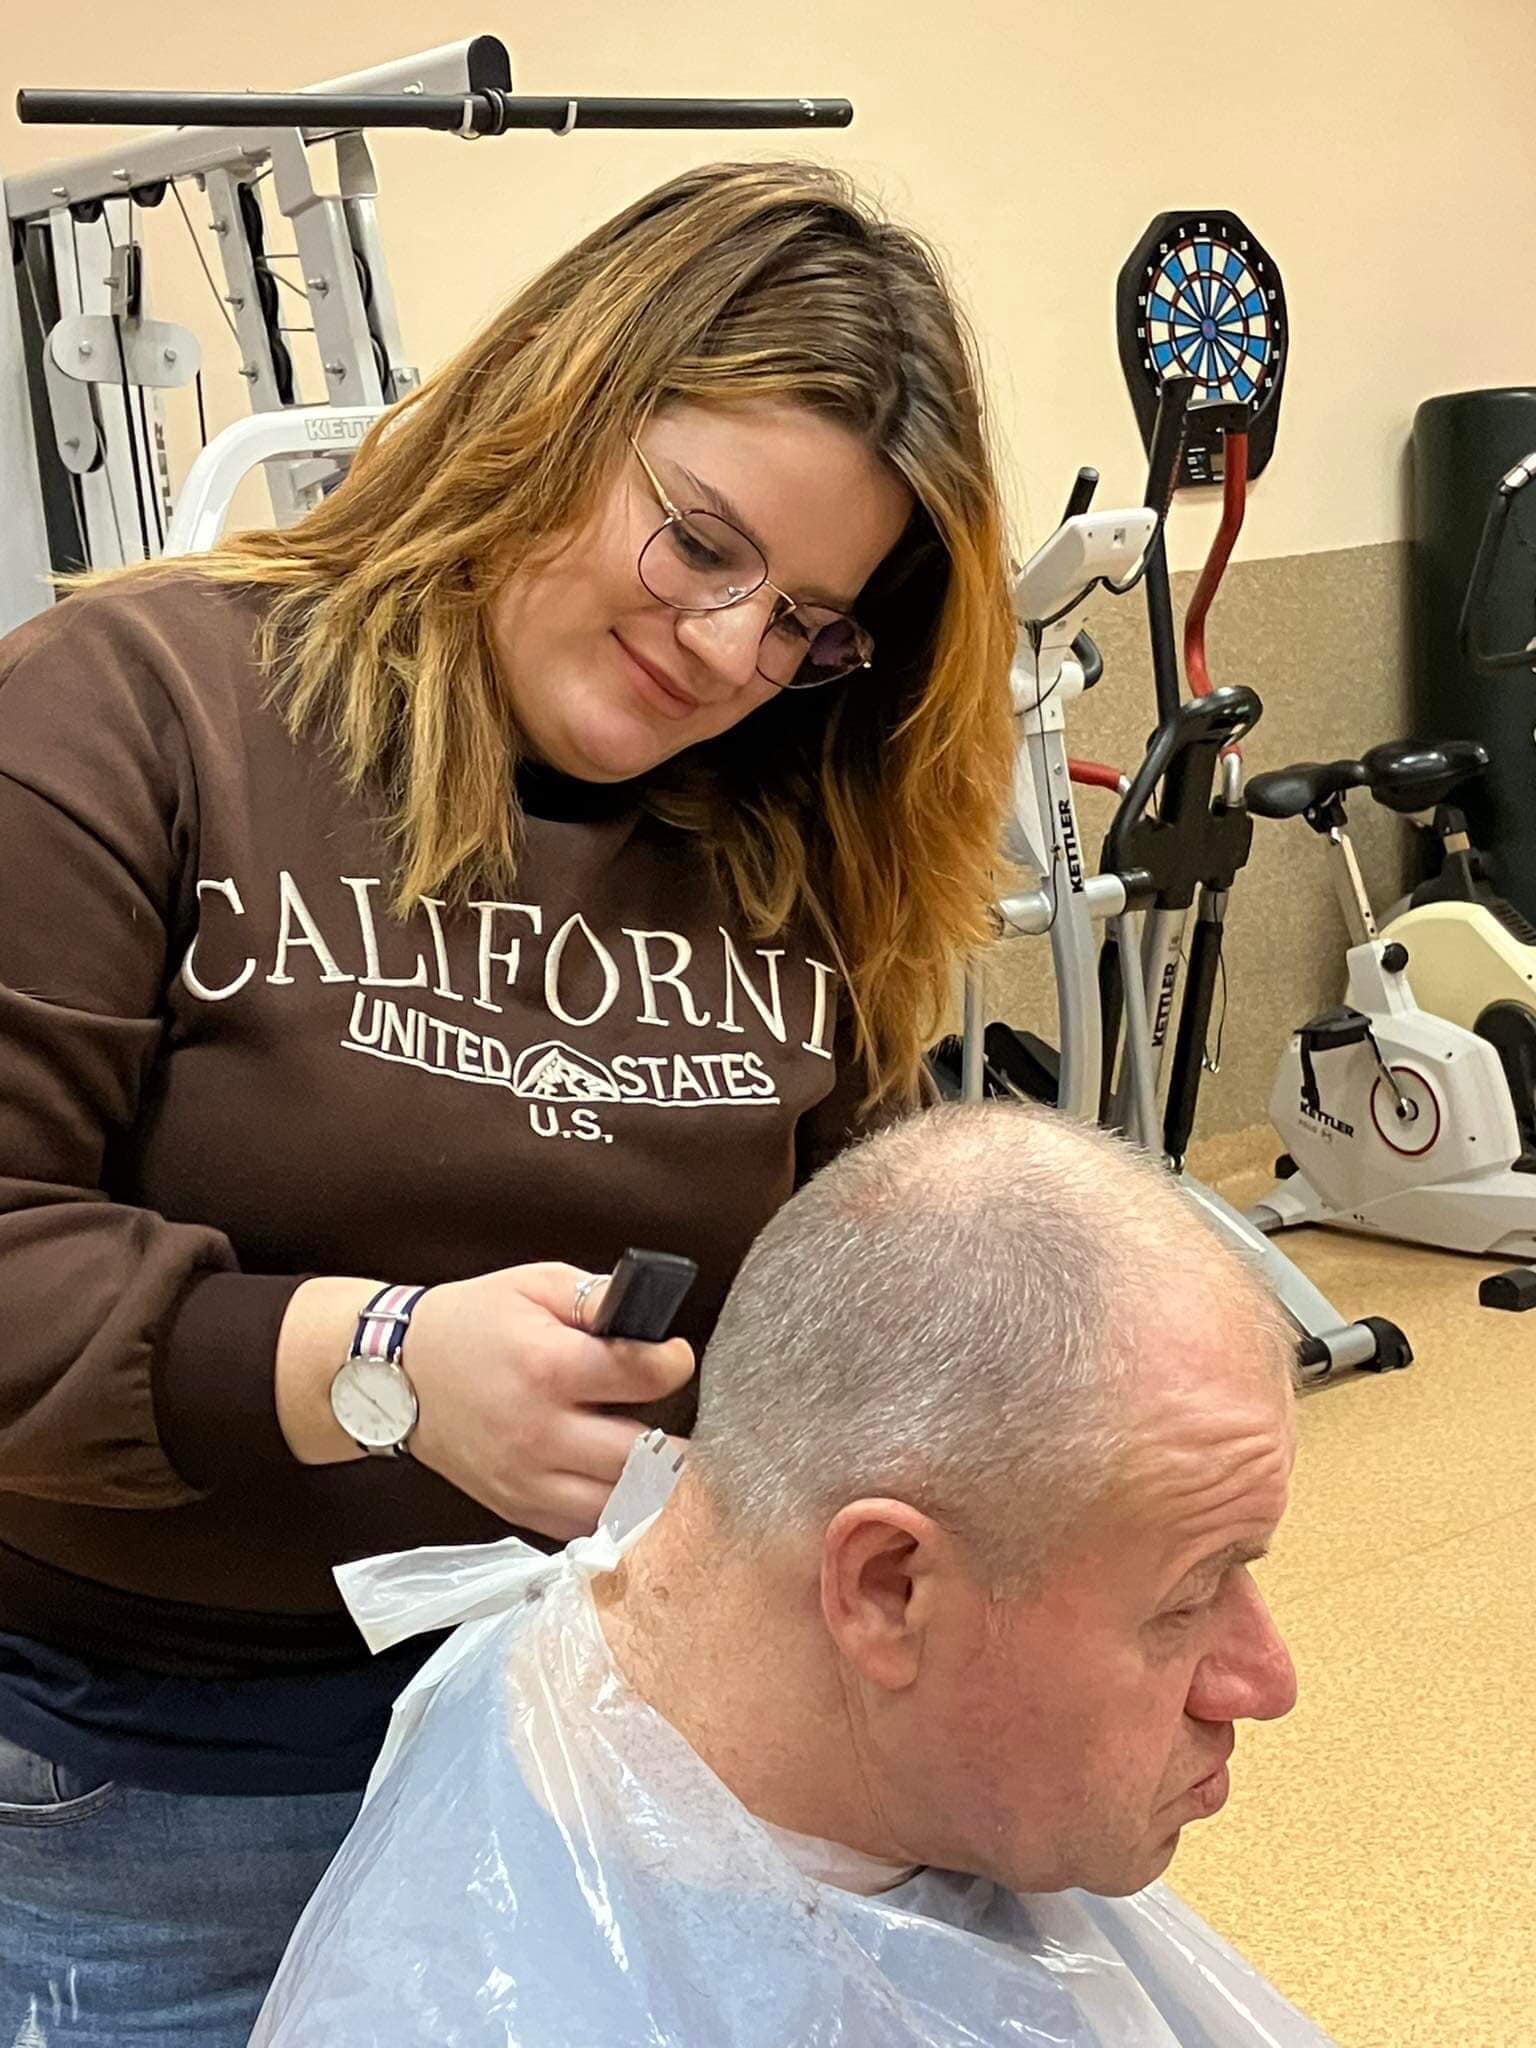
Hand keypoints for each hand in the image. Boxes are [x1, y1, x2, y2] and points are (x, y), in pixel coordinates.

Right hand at [276, 1265, 693, 1542]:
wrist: (396, 1376)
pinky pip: (584, 1528)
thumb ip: (596, 1296)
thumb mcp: (533, 1286)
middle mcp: (539, 1432)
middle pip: (643, 1457)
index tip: (674, 1357)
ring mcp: (527, 1479)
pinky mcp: (517, 1508)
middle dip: (676, 1436)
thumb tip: (650, 1306)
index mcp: (547, 1367)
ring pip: (620, 1505)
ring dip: (650, 1485)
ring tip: (662, 1458)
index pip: (643, 1376)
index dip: (673, 1363)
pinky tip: (621, 1484)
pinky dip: (612, 1511)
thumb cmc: (470, 1325)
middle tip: (684, 1420)